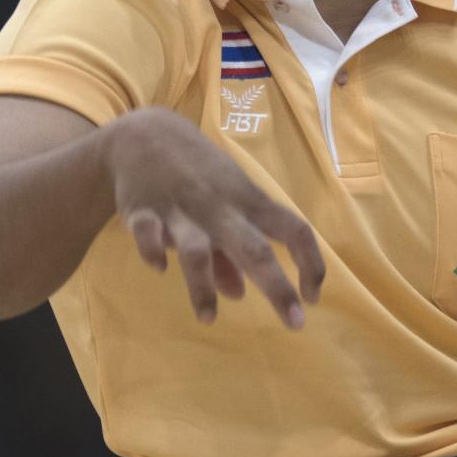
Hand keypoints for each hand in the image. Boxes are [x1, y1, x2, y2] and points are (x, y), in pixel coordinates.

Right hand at [106, 107, 324, 328]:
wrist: (144, 133)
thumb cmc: (197, 173)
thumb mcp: (223, 203)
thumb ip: (230, 254)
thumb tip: (238, 294)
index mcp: (247, 202)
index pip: (293, 229)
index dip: (311, 262)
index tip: (313, 297)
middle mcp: (220, 207)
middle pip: (254, 249)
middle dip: (276, 287)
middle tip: (295, 323)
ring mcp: (182, 208)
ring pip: (197, 250)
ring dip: (203, 285)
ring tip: (209, 318)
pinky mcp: (143, 209)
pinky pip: (148, 234)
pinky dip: (154, 251)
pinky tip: (159, 267)